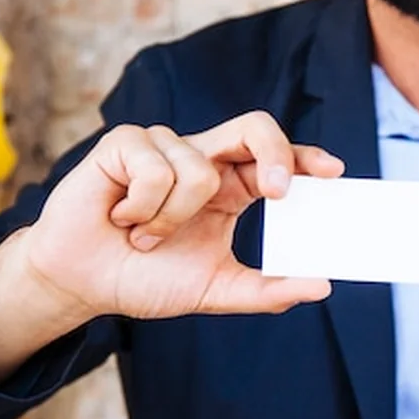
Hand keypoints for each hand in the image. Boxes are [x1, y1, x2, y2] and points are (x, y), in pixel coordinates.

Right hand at [17, 110, 343, 322]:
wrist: (84, 284)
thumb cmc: (147, 279)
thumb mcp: (214, 290)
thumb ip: (267, 291)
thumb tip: (323, 287)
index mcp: (232, 186)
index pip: (277, 159)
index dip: (305, 158)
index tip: (333, 172)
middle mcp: (204, 159)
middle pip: (254, 127)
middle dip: (273, 153)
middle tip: (275, 193)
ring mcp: (165, 146)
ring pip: (197, 169)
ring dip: (170, 220)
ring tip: (144, 237)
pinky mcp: (125, 143)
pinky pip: (154, 169)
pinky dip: (140, 208)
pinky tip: (120, 217)